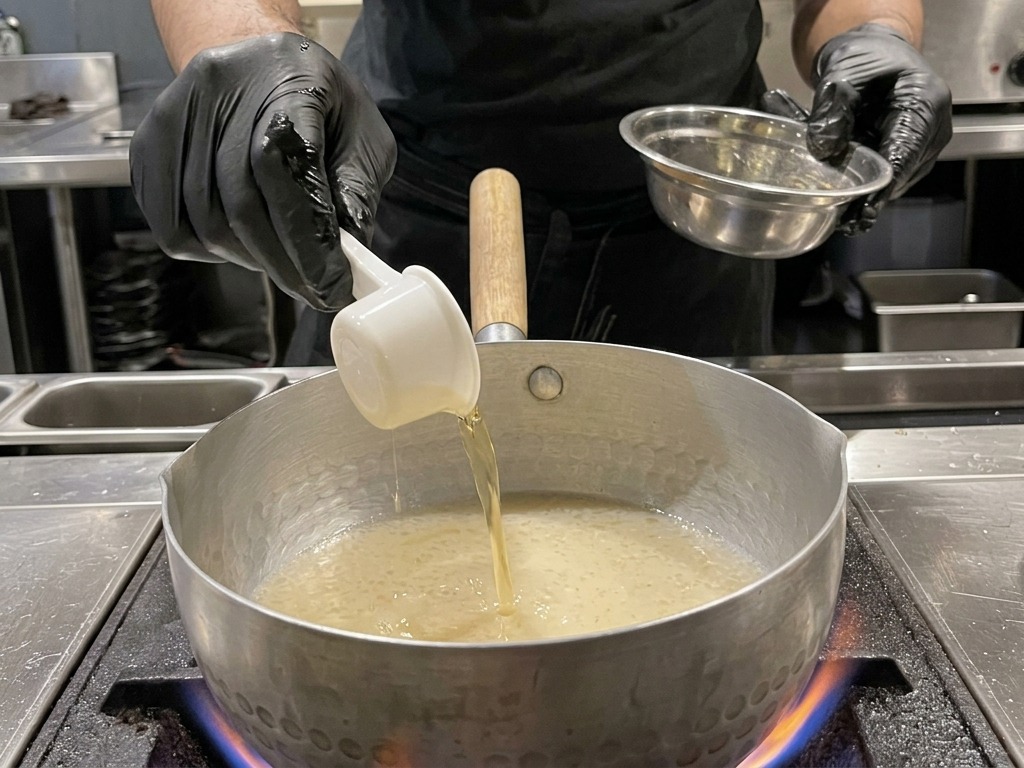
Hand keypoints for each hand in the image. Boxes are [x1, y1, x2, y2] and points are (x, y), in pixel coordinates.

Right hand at [130, 32, 395, 309]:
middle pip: (241, 202)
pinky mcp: (148, 142)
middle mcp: (221, 90)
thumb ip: (358, 193)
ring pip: (204, 220)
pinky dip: (207, 251)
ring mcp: (176, 113)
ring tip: (281, 263)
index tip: (331, 285)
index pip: (284, 169)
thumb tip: (351, 258)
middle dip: (282, 264)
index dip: (306, 239)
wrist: (262, 64)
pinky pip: (169, 222)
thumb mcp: (362, 136)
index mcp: (285, 81)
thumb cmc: (320, 102)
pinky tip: (238, 245)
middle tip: (313, 291)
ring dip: (248, 260)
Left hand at [807, 23, 951, 233]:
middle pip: (897, 175)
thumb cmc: (866, 57)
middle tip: (834, 216)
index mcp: (926, 104)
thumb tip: (823, 148)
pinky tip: (829, 187)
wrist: (874, 54)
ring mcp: (921, 147)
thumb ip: (832, 108)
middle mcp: (932, 130)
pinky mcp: (904, 158)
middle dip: (864, 194)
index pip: (905, 154)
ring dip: (854, 188)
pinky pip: (878, 176)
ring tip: (825, 202)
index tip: (863, 211)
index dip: (882, 187)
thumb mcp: (843, 73)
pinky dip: (853, 179)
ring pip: (886, 181)